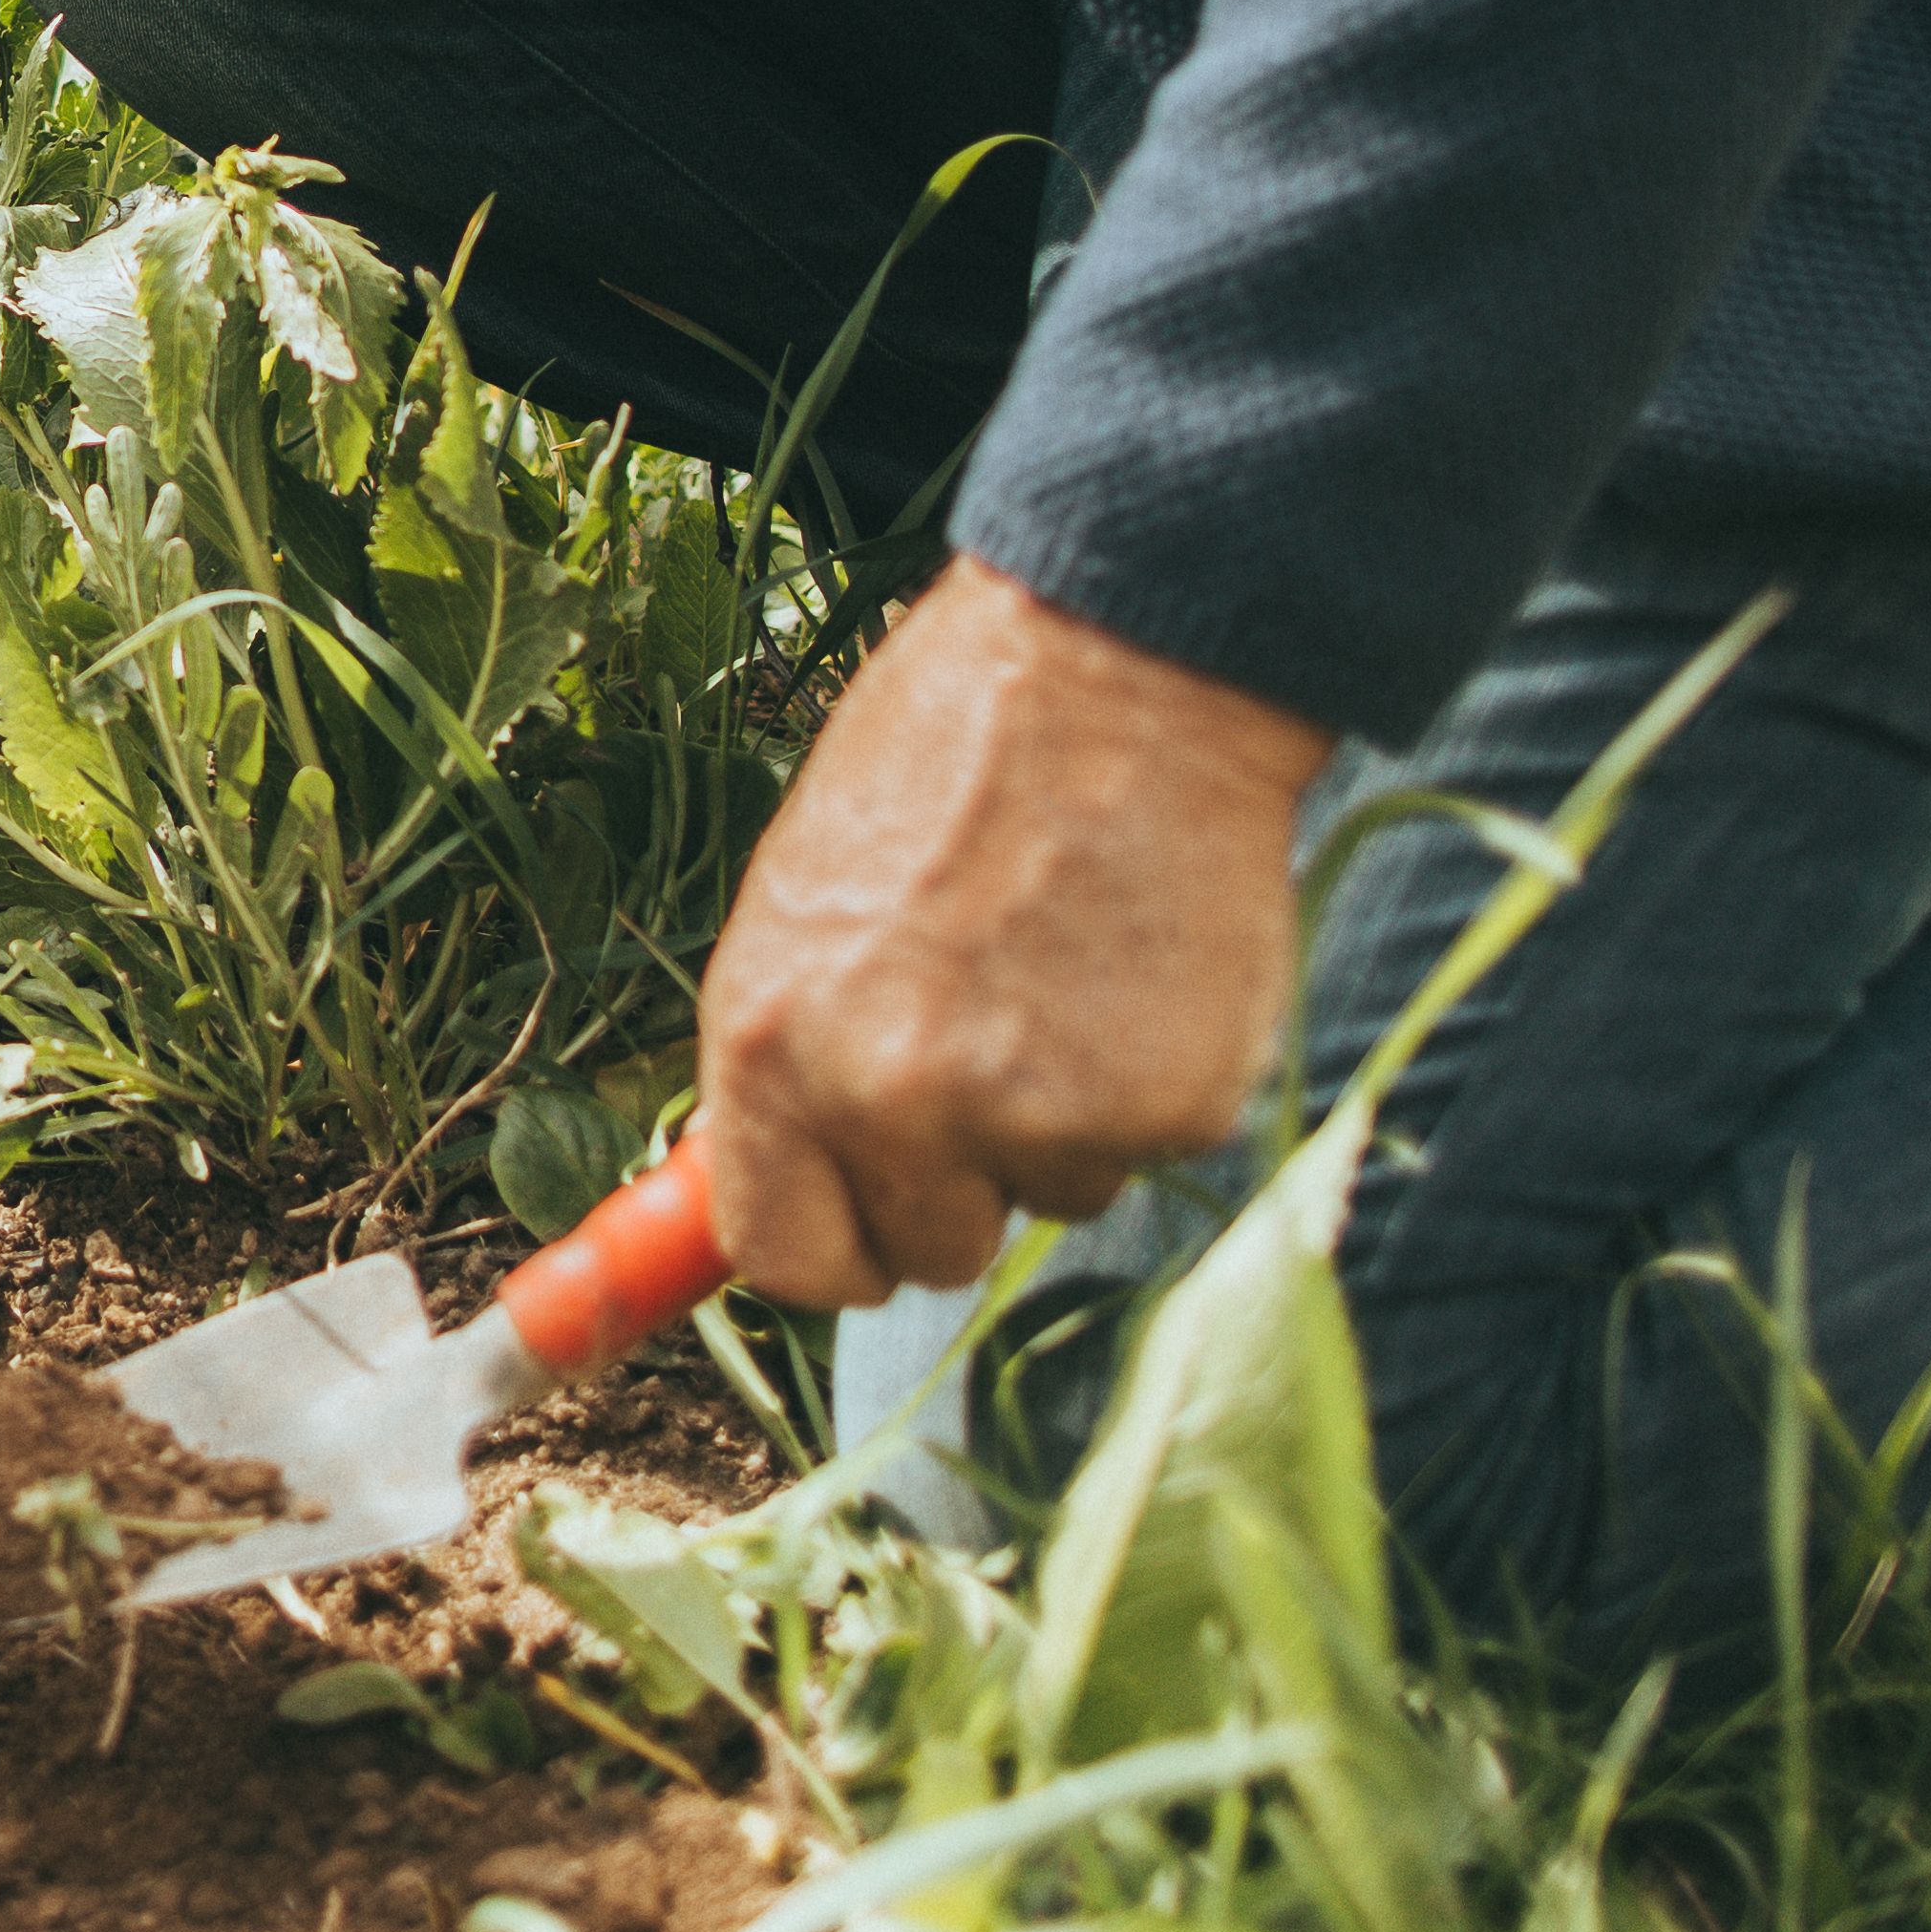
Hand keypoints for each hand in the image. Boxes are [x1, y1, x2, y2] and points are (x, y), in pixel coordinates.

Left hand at [695, 560, 1333, 1307]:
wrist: (1119, 672)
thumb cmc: (951, 758)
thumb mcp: (806, 898)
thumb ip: (794, 1055)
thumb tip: (770, 1186)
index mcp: (768, 1042)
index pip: (784, 1259)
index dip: (836, 1244)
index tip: (866, 1226)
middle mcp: (885, 1097)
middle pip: (928, 1253)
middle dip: (961, 1181)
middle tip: (993, 1044)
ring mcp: (1030, 1113)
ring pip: (1051, 1198)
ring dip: (1064, 1119)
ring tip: (1063, 965)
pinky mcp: (1162, 1109)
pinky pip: (1152, 1153)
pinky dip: (1155, 1081)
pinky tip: (1140, 963)